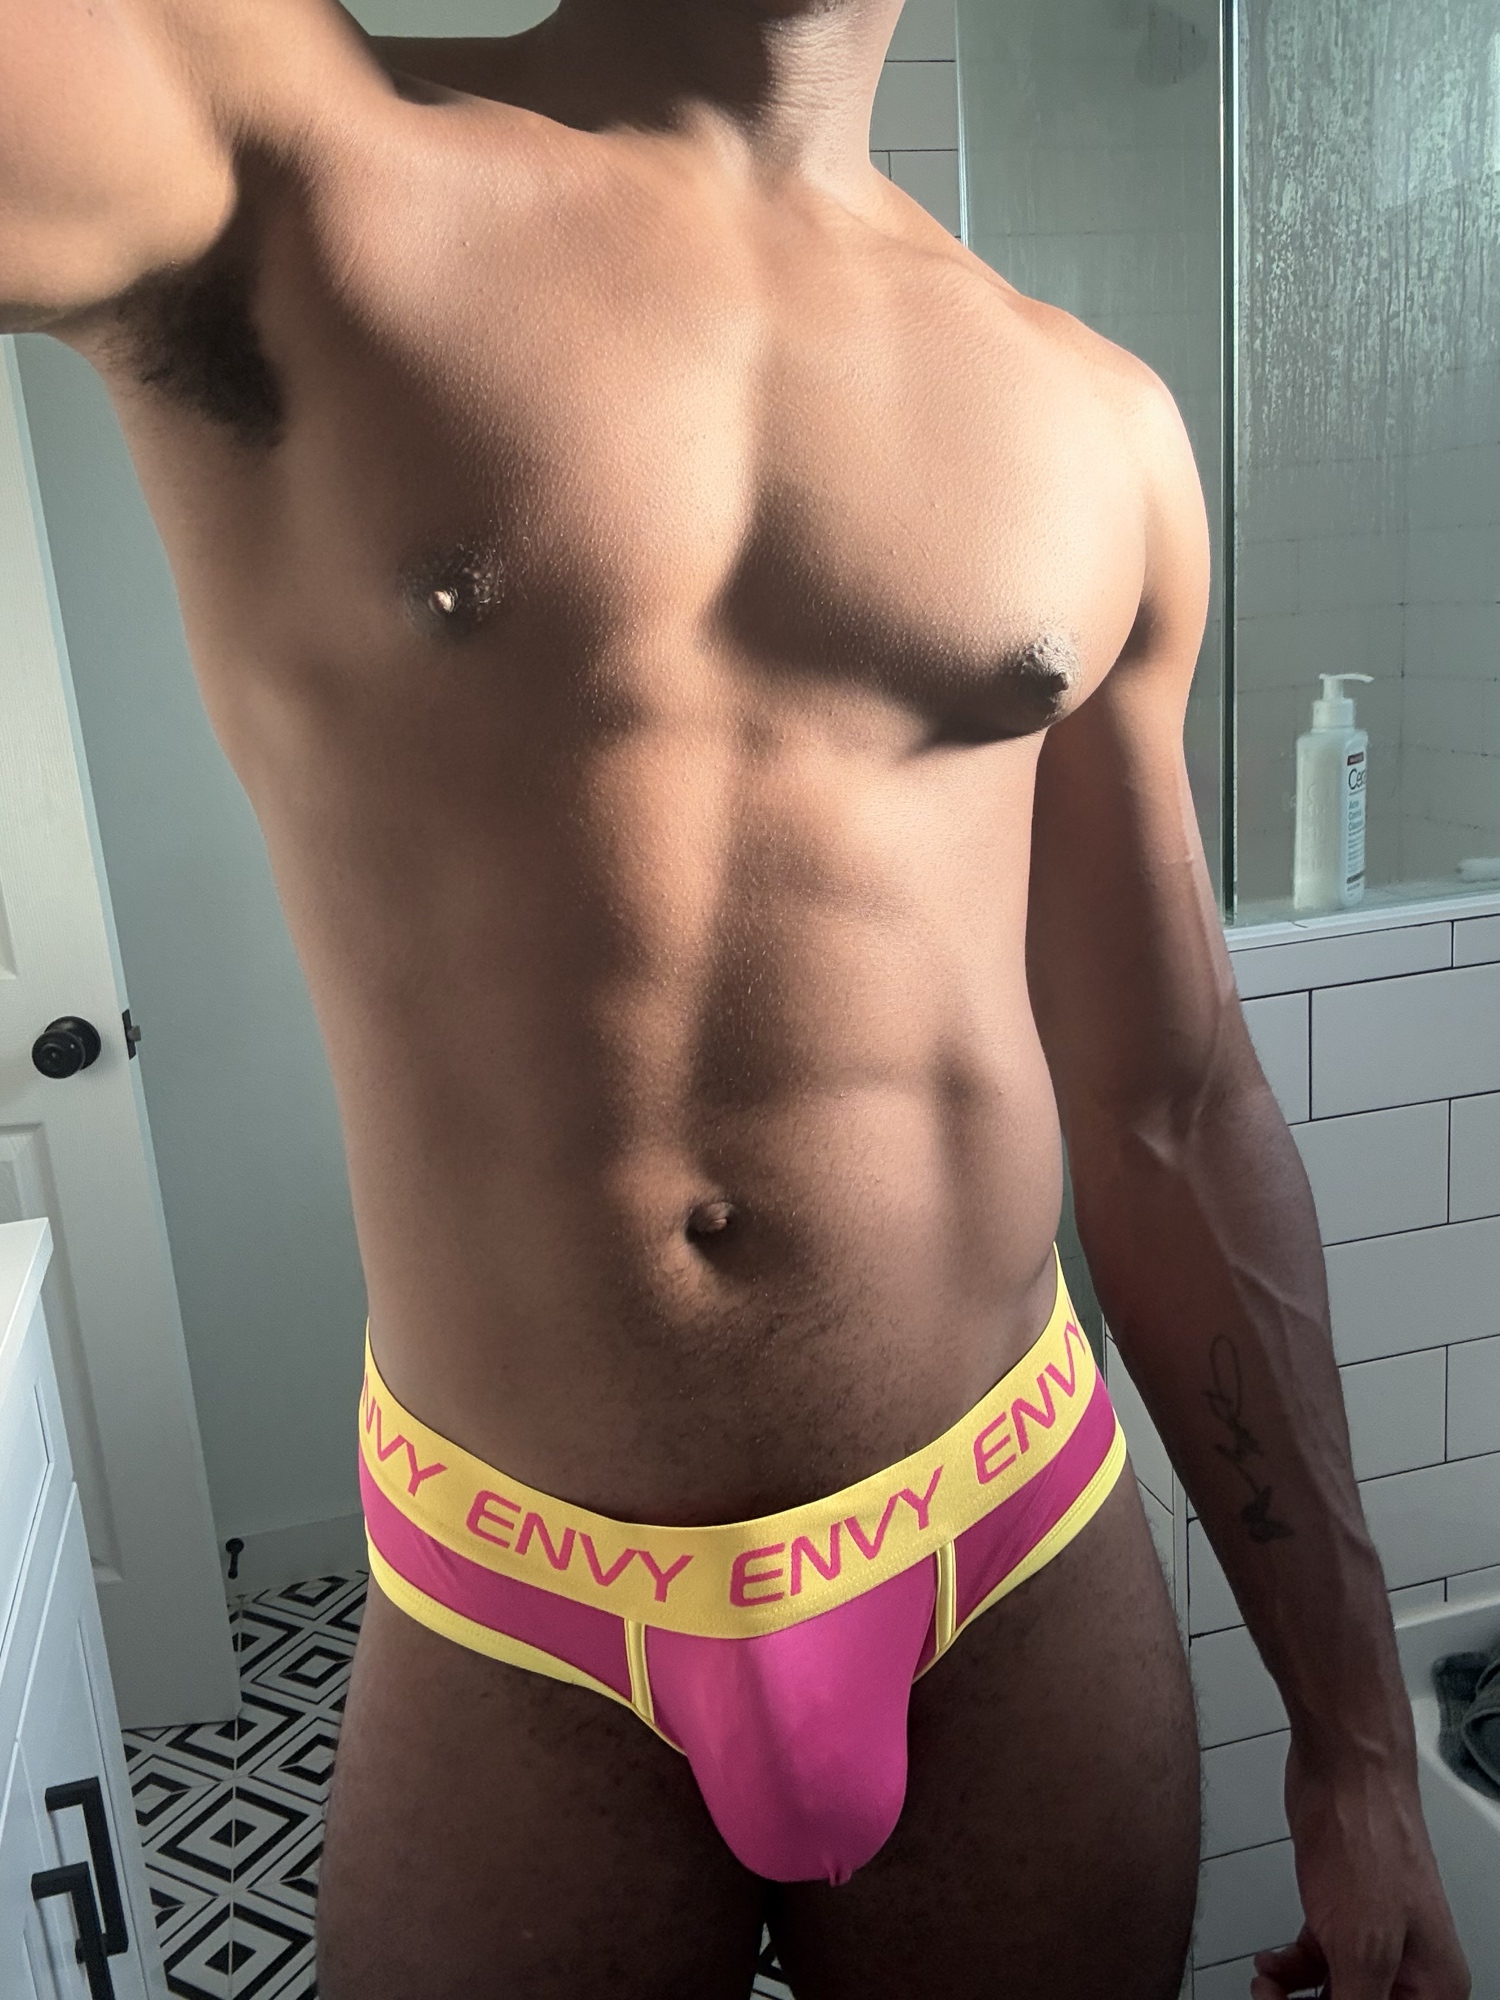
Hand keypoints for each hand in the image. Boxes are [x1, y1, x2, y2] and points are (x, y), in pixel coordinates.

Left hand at [1249, 1742, 1469, 1998]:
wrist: (1344, 1770)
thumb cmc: (1369, 1840)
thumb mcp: (1363, 1949)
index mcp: (1434, 1986)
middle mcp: (1410, 1968)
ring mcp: (1374, 1938)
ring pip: (1334, 1995)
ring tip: (1266, 1990)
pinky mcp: (1342, 1914)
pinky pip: (1318, 1964)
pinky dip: (1291, 1971)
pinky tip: (1271, 1970)